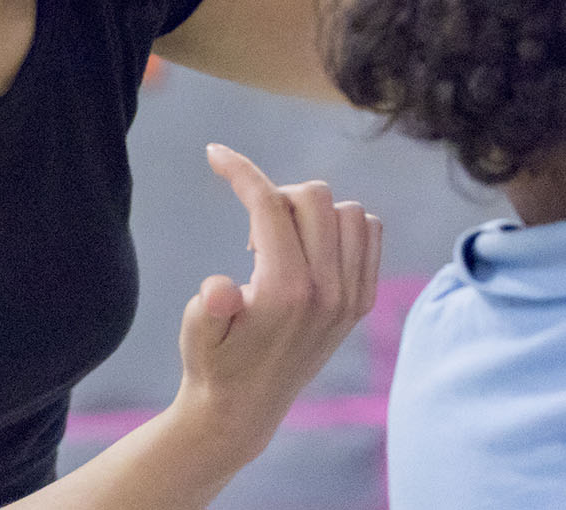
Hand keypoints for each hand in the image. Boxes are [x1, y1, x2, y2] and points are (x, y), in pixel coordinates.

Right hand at [173, 144, 380, 460]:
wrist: (243, 411)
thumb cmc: (213, 364)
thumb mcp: (196, 335)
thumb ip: (208, 307)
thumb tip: (220, 289)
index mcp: (285, 291)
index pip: (270, 205)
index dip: (239, 171)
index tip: (215, 154)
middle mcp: (328, 291)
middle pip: (313, 197)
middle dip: (274, 196)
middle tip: (250, 231)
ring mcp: (351, 297)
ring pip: (348, 211)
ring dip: (310, 211)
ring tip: (279, 242)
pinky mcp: (361, 302)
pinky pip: (369, 234)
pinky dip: (342, 226)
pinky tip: (308, 247)